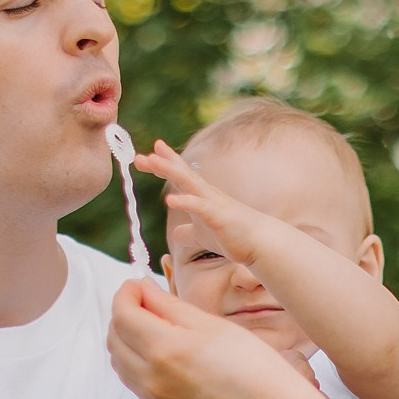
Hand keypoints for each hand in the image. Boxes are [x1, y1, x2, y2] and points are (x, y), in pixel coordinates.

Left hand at [108, 279, 330, 398]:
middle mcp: (152, 378)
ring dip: (125, 338)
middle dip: (122, 313)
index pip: (123, 314)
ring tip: (152, 324)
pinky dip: (135, 360)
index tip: (137, 283)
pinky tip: (160, 352)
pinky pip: (133, 381)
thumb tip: (143, 290)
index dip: (125, 293)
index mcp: (166, 349)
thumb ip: (170, 305)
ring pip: (119, 361)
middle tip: (145, 300)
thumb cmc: (254, 369)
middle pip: (114, 337)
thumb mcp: (213, 326)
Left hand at [134, 141, 286, 269]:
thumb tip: (176, 234)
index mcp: (201, 196)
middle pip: (180, 173)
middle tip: (139, 157)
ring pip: (188, 182)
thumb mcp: (203, 234)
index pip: (180, 176)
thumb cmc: (233, 236)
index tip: (147, 156)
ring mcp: (213, 203)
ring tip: (151, 162)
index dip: (164, 165)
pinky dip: (185, 202)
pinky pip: (199, 207)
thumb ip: (189, 232)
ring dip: (169, 170)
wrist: (259, 242)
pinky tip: (170, 200)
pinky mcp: (218, 217)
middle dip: (160, 163)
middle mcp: (206, 194)